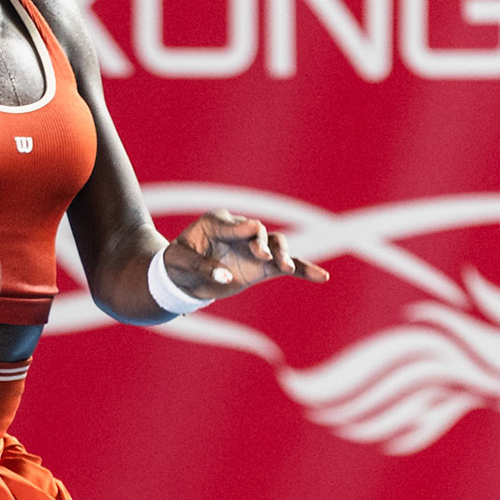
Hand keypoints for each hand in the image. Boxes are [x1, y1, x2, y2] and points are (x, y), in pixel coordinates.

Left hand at [166, 210, 328, 298]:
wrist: (181, 277)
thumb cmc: (176, 264)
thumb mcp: (180, 263)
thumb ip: (201, 267)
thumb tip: (226, 278)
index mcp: (216, 222)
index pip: (235, 224)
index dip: (242, 232)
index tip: (250, 247)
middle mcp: (239, 230)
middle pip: (258, 232)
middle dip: (262, 243)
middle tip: (263, 257)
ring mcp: (253, 248)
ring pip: (275, 245)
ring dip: (282, 254)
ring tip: (284, 266)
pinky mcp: (262, 266)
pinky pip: (286, 266)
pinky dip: (303, 270)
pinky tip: (322, 277)